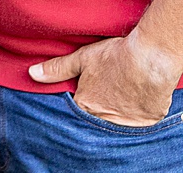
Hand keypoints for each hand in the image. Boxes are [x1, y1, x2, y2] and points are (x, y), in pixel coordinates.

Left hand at [28, 31, 182, 127]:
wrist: (150, 60)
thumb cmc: (115, 57)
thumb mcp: (83, 58)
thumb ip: (57, 69)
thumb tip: (32, 73)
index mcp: (85, 106)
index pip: (77, 112)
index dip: (83, 102)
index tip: (91, 94)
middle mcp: (103, 121)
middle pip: (97, 121)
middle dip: (99, 112)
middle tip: (109, 96)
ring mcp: (126, 125)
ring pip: (117, 126)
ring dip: (118, 116)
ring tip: (124, 97)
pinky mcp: (146, 124)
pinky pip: (139, 126)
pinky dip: (138, 117)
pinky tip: (139, 101)